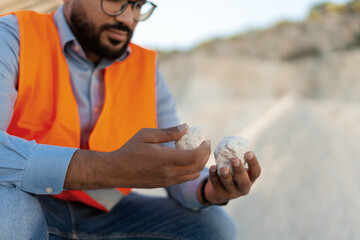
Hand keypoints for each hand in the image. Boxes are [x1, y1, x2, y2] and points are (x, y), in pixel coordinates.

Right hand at [65, 124, 210, 189]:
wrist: (116, 170)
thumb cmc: (130, 150)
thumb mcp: (147, 135)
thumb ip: (168, 132)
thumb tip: (186, 127)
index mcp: (165, 159)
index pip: (194, 156)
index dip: (204, 148)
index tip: (205, 140)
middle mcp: (169, 173)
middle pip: (197, 167)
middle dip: (205, 155)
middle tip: (204, 145)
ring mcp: (167, 181)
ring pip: (193, 175)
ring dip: (199, 164)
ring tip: (197, 151)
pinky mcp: (164, 185)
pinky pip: (184, 179)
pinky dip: (191, 170)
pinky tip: (186, 160)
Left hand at [199, 152, 260, 204]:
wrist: (219, 191)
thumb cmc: (231, 174)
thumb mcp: (237, 168)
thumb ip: (237, 158)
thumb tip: (231, 143)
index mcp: (250, 178)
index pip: (256, 172)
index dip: (253, 163)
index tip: (248, 152)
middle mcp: (243, 187)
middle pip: (243, 181)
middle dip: (239, 170)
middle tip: (235, 159)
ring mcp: (231, 192)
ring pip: (229, 185)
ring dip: (226, 175)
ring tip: (223, 168)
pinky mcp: (220, 194)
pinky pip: (216, 184)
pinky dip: (214, 176)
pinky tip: (212, 168)